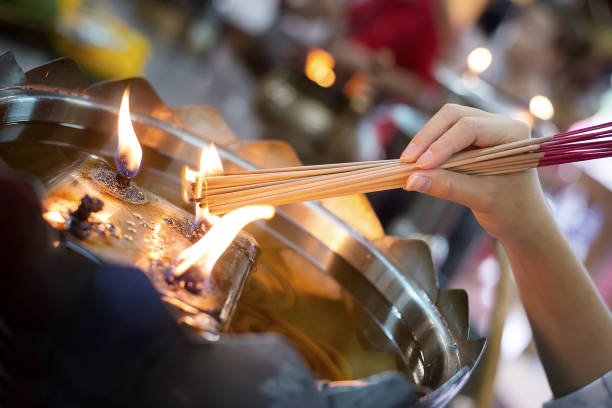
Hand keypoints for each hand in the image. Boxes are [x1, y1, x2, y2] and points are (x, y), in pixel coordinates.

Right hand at [400, 104, 550, 243]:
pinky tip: (417, 164)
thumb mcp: (482, 199)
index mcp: (513, 133)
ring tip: (408, 164)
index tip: (420, 166)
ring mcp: (484, 128)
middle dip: (427, 137)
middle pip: (454, 116)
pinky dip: (428, 146)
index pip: (470, 127)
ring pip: (446, 121)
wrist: (523, 220)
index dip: (441, 145)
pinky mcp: (471, 139)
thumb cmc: (512, 210)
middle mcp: (499, 123)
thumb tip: (412, 180)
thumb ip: (448, 187)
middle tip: (407, 162)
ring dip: (425, 140)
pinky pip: (444, 133)